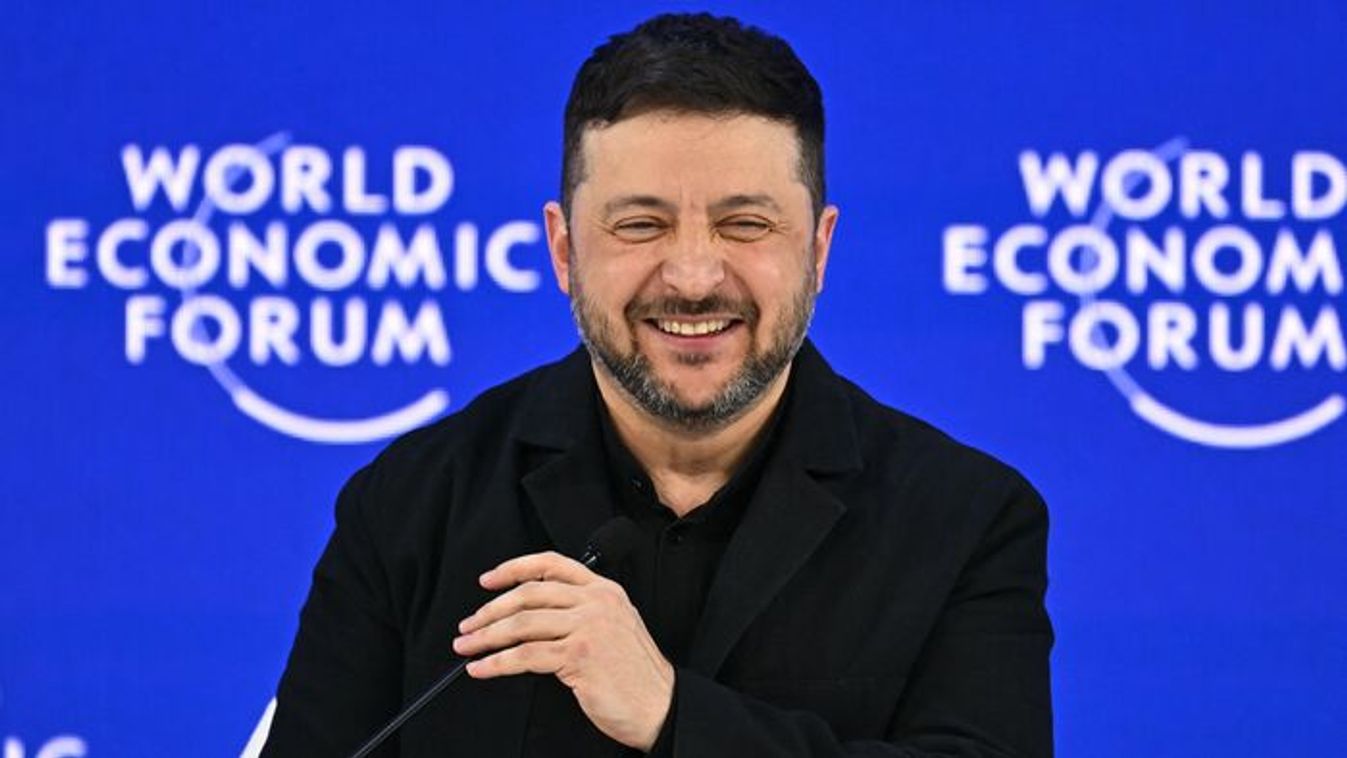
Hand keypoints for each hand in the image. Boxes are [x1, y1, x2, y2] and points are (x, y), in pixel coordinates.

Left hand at [452, 551, 674, 750]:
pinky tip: (482, 668)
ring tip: (467, 646)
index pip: (551, 564)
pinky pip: (525, 656)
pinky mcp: (579, 656)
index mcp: (604, 590)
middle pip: (529, 594)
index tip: (488, 580)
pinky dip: (496, 663)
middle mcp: (596, 603)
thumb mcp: (616, 625)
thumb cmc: (636, 673)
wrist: (660, 705)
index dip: (513, 568)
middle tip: (469, 624)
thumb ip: (582, 610)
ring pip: (522, 624)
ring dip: (486, 637)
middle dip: (490, 609)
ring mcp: (588, 627)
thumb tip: (530, 612)